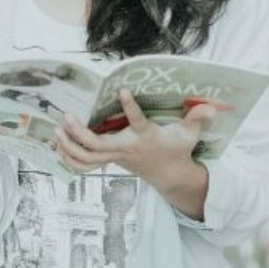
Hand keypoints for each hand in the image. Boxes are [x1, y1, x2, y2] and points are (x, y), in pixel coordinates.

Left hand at [54, 89, 214, 216]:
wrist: (170, 177)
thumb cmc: (178, 149)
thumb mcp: (190, 134)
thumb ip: (198, 119)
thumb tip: (211, 106)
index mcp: (146, 137)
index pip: (138, 122)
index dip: (131, 108)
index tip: (123, 90)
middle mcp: (126, 148)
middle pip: (98, 146)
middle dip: (79, 133)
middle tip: (66, 117)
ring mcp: (116, 157)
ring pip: (87, 158)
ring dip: (69, 146)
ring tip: (56, 130)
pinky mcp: (109, 161)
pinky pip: (84, 165)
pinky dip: (69, 158)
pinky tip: (57, 146)